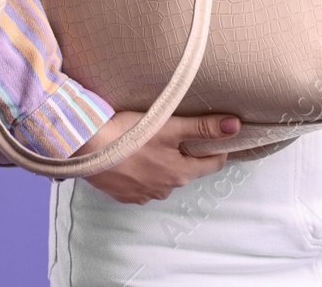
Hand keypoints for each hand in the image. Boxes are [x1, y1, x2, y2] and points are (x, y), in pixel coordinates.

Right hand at [73, 110, 240, 203]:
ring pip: (163, 177)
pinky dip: (141, 171)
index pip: (212, 164)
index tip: (211, 134)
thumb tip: (236, 126)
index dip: (215, 147)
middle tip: (174, 131)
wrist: (85, 147)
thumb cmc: (129, 135)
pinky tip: (131, 155)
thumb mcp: (170, 126)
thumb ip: (203, 128)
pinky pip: (141, 184)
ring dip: (161, 163)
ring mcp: (142, 195)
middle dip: (184, 153)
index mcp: (180, 174)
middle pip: (186, 170)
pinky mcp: (123, 195)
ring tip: (149, 141)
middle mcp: (165, 189)